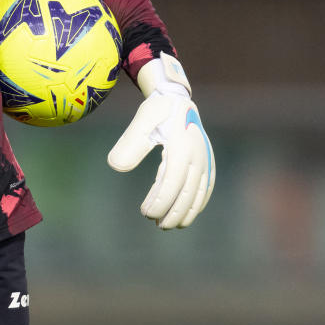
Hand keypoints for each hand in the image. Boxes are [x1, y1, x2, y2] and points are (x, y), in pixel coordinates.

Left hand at [107, 53, 215, 228]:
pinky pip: (207, 187)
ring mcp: (205, 160)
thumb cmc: (156, 112)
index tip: (146, 213)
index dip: (160, 201)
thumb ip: (129, 144)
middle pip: (187, 193)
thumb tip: (116, 166)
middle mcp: (197, 156)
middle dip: (172, 212)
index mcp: (181, 147)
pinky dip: (198, 203)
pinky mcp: (209, 162)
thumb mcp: (141, 122)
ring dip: (186, 212)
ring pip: (199, 193)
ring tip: (170, 225)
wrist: (176, 99)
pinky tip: (189, 213)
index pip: (171, 183)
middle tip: (156, 224)